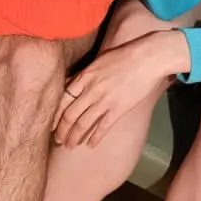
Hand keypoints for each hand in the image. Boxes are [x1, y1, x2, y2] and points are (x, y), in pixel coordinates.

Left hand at [53, 29, 186, 147]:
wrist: (148, 58)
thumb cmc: (125, 55)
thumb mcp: (99, 60)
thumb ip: (85, 74)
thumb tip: (71, 84)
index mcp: (85, 77)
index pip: (62, 101)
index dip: (55, 116)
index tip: (52, 126)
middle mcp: (91, 90)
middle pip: (70, 115)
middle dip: (62, 131)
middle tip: (58, 140)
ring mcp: (105, 101)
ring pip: (83, 124)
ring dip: (74, 137)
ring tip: (70, 146)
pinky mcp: (119, 109)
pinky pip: (103, 127)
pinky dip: (95, 138)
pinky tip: (91, 145)